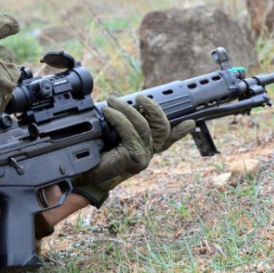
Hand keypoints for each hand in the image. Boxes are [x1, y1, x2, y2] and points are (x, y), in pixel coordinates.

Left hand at [72, 95, 194, 206]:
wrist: (83, 176)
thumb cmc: (94, 156)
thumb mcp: (110, 137)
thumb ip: (121, 124)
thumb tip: (118, 98)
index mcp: (146, 148)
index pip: (168, 139)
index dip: (181, 131)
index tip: (191, 123)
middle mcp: (148, 153)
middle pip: (163, 128)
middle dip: (153, 108)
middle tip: (140, 96)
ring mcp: (143, 157)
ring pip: (143, 125)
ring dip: (127, 108)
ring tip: (113, 100)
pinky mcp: (134, 158)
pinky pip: (130, 131)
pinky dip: (119, 118)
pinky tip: (108, 111)